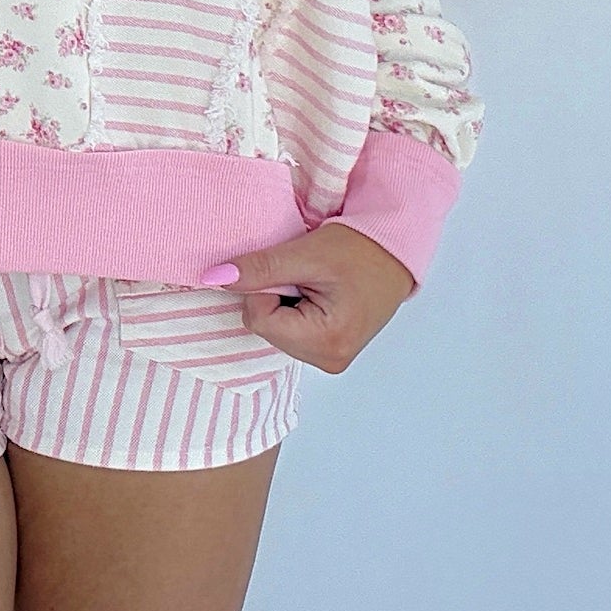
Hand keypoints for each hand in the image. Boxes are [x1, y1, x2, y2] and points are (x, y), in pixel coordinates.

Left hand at [211, 223, 415, 373]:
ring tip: (317, 283)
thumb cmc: (359, 249)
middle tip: (308, 275)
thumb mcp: (306, 253)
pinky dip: (295, 309)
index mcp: (327, 343)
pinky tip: (318, 293)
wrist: (395, 250)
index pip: (259, 319)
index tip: (292, 269)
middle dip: (275, 296)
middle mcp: (329, 360)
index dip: (265, 288)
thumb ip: (260, 268)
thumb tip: (214, 278)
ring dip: (285, 302)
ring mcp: (331, 358)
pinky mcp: (331, 350)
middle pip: (266, 328)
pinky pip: (291, 331)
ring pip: (275, 329)